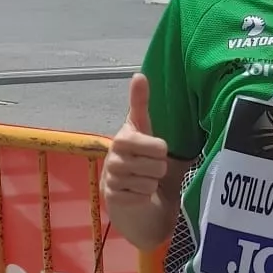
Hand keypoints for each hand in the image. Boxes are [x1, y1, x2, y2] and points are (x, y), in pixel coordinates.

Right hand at [102, 74, 170, 213]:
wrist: (122, 190)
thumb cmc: (136, 156)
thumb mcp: (141, 128)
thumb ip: (140, 102)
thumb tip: (139, 74)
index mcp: (122, 138)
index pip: (158, 146)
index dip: (160, 150)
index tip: (153, 149)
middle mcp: (113, 158)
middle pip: (158, 165)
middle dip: (158, 169)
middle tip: (148, 167)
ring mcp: (111, 179)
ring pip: (151, 183)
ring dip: (151, 183)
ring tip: (141, 179)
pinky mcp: (113, 198)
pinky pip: (143, 197)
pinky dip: (144, 197)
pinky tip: (135, 192)